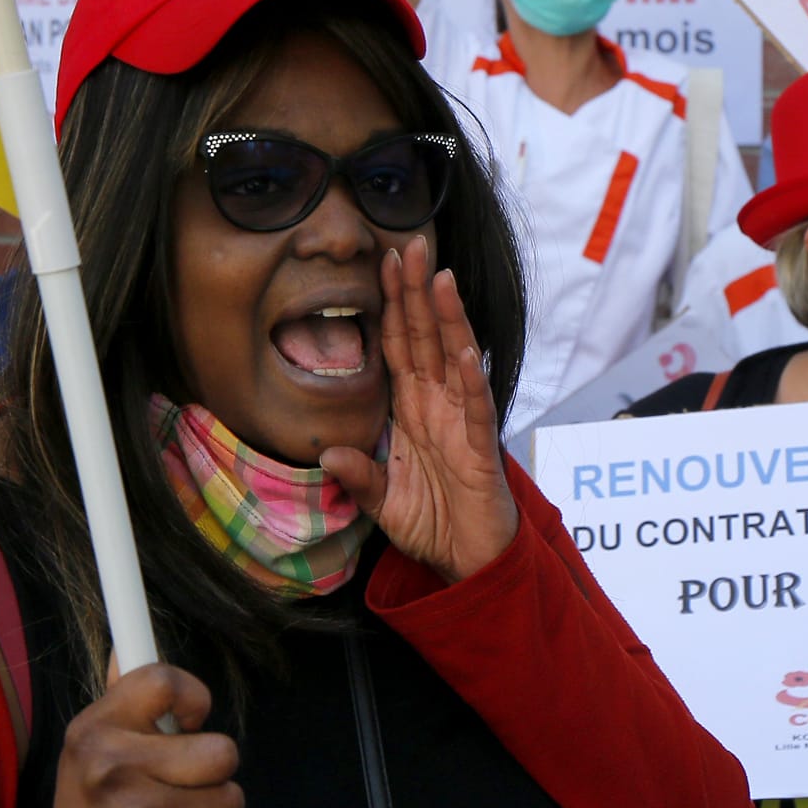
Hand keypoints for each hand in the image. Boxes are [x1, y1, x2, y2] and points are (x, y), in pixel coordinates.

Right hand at [48, 663, 241, 807]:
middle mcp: (110, 771)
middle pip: (220, 750)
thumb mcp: (91, 749)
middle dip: (214, 772)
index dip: (193, 698)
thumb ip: (123, 695)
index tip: (188, 720)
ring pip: (230, 800)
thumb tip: (129, 639)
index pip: (164, 681)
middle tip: (184, 785)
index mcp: (94, 732)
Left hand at [322, 237, 518, 583]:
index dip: (391, 306)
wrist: (470, 563)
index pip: (399, 347)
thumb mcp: (382, 503)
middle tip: (410, 244)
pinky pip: (474, 406)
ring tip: (438, 276)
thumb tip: (327, 453)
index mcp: (412, 410)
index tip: (382, 263)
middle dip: (416, 292)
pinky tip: (461, 349)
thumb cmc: (434, 523)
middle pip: (424, 338)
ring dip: (446, 318)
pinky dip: (469, 378)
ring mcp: (460, 422)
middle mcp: (437, 406)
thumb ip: (357, 476)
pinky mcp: (479, 448)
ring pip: (452, 358)